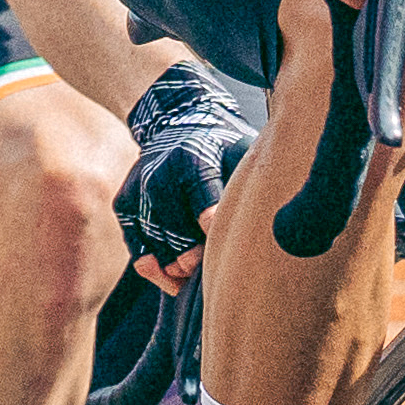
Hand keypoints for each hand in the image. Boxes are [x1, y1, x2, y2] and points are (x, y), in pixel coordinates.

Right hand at [115, 62, 253, 282]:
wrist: (180, 124)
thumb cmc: (223, 148)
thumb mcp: (244, 153)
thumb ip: (256, 182)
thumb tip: (279, 222)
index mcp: (193, 157)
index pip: (201, 192)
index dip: (210, 217)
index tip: (216, 236)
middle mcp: (159, 171)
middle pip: (173, 224)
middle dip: (191, 252)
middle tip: (206, 268)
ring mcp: (138, 189)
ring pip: (153, 239)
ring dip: (174, 265)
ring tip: (193, 278)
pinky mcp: (124, 205)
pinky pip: (137, 245)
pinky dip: (154, 268)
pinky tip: (173, 280)